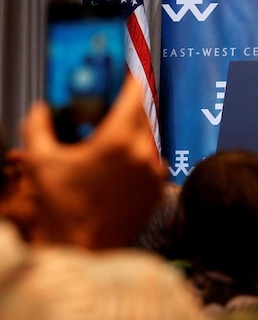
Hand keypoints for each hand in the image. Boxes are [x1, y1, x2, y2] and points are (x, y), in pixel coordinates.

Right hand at [20, 76, 165, 248]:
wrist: (84, 246)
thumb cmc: (61, 206)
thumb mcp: (41, 160)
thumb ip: (38, 126)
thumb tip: (39, 107)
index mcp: (118, 140)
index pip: (134, 95)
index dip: (130, 80)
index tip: (126, 73)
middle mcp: (143, 153)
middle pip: (143, 114)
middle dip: (128, 107)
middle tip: (111, 106)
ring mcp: (153, 171)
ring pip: (149, 137)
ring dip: (134, 131)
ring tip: (111, 138)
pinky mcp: (158, 187)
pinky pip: (153, 159)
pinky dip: (140, 154)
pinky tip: (120, 162)